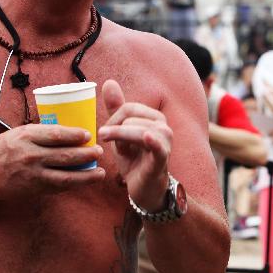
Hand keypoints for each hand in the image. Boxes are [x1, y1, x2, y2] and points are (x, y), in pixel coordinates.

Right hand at [0, 124, 104, 200]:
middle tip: (99, 152)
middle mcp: (31, 156)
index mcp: (27, 137)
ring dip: (86, 175)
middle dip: (86, 154)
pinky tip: (85, 181)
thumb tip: (70, 129)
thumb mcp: (20, 133)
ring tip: (100, 172)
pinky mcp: (35, 189)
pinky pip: (59, 187)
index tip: (88, 134)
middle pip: (64, 156)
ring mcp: (33, 175)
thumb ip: (42, 132)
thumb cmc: (4, 148)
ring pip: (65, 176)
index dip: (74, 135)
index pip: (55, 135)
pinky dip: (74, 184)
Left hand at [98, 79, 172, 211]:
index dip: (113, 121)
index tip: (107, 135)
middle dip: (116, 132)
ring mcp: (165, 143)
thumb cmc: (135, 160)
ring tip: (121, 152)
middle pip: (130, 117)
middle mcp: (163, 127)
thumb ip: (116, 109)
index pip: (128, 108)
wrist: (146, 190)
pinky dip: (152, 141)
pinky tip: (148, 137)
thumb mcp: (122, 134)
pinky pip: (157, 147)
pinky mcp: (162, 159)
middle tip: (116, 148)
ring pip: (137, 130)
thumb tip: (109, 82)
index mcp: (155, 118)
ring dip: (121, 140)